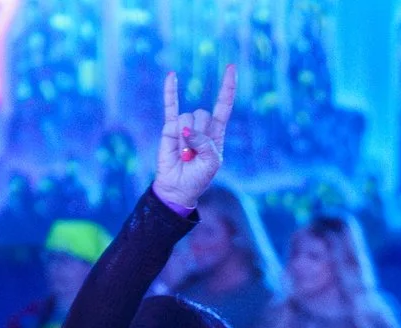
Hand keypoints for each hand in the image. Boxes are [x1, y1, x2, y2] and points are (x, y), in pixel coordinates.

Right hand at [152, 65, 235, 212]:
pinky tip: (172, 75)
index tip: (230, 68)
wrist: (178, 187)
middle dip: (199, 133)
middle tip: (194, 153)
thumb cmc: (198, 178)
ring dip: (185, 139)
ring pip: (187, 117)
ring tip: (184, 154)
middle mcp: (201, 126)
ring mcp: (185, 125)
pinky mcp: (170, 128)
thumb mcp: (211, 163)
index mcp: (216, 132)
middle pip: (203, 114)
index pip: (223, 106)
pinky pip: (170, 106)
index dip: (227, 88)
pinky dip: (170, 91)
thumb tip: (187, 129)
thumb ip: (205, 144)